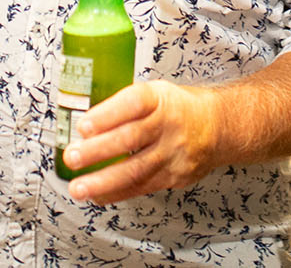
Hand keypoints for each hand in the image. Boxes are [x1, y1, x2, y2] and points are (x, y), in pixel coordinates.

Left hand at [63, 80, 224, 204]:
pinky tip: (97, 195)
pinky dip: (116, 193)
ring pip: (136, 169)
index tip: (83, 125)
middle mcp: (168, 124)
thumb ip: (124, 105)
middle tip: (72, 157)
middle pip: (131, 138)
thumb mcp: (155, 93)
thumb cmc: (177, 108)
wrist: (218, 127)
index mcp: (160, 98)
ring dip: (103, 181)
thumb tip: (83, 121)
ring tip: (78, 188)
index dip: (107, 114)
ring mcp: (173, 153)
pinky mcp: (174, 176)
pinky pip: (142, 187)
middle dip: (97, 150)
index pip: (133, 102)